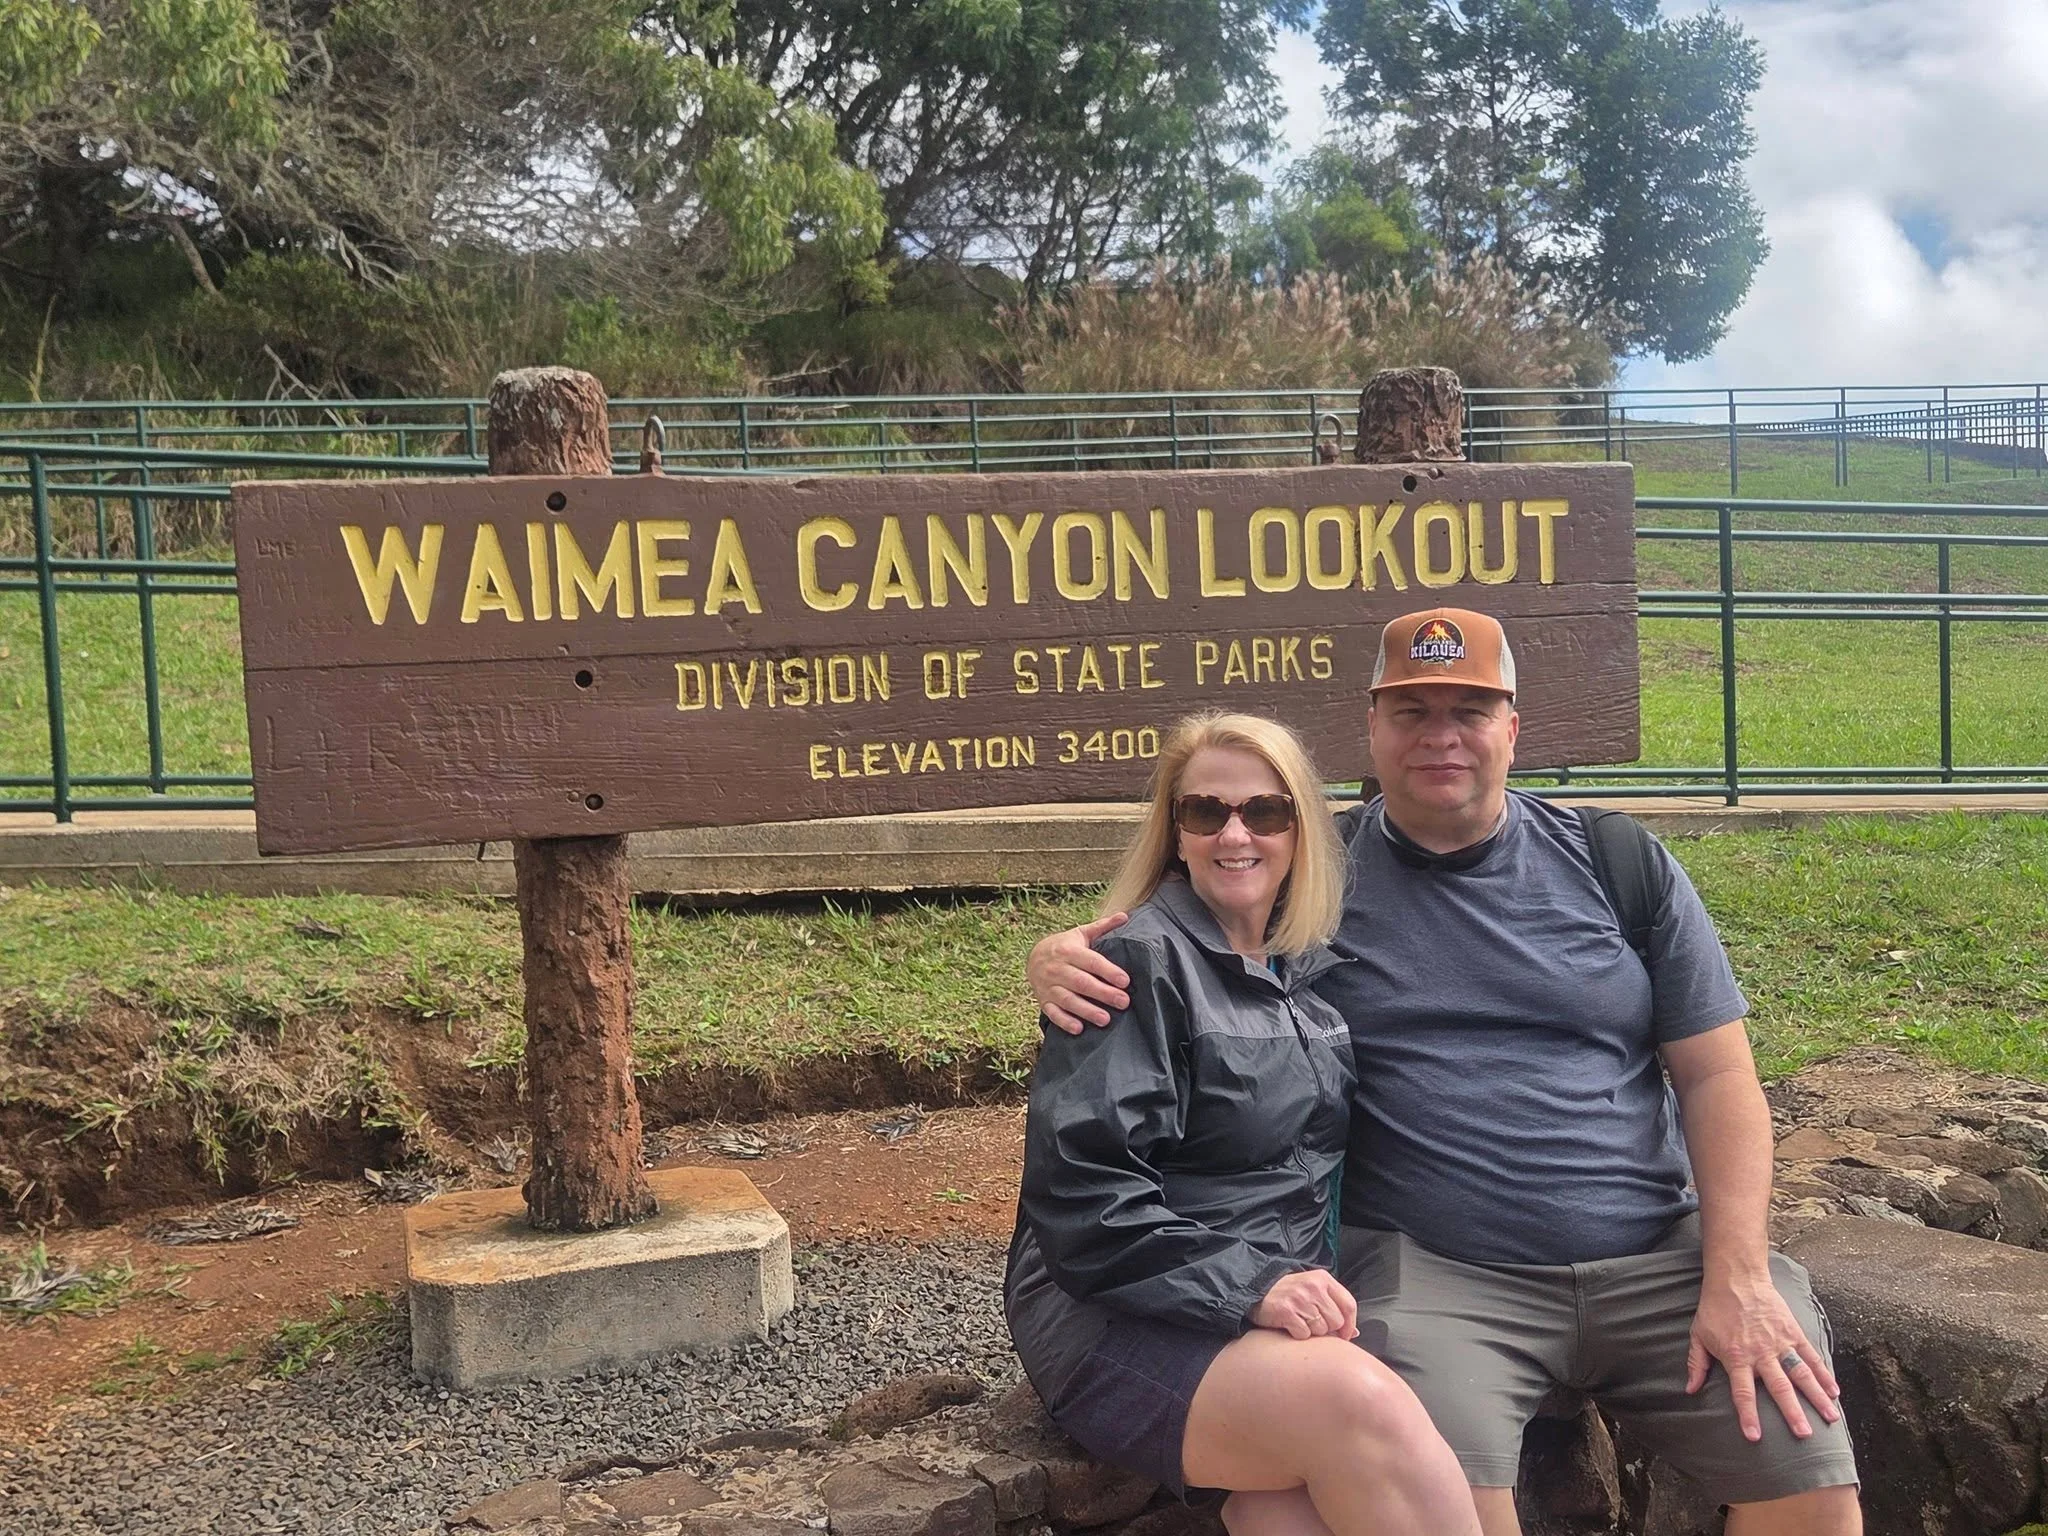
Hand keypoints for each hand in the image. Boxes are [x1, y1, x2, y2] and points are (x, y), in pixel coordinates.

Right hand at [1027, 913, 1131, 1033]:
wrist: (1033, 957)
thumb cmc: (1064, 946)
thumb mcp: (1080, 933)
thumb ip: (1103, 926)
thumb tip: (1125, 915)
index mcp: (1068, 950)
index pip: (1091, 962)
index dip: (1108, 971)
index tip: (1125, 981)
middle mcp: (1057, 968)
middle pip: (1081, 982)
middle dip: (1103, 993)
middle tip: (1124, 1002)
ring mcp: (1049, 986)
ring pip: (1068, 999)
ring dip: (1086, 1010)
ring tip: (1105, 1019)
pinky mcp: (1044, 1001)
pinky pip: (1053, 1013)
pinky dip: (1064, 1021)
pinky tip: (1079, 1029)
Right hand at [1251, 1269, 1358, 1341]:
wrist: (1257, 1290)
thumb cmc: (1290, 1293)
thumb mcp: (1313, 1290)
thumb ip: (1334, 1306)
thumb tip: (1353, 1333)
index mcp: (1323, 1279)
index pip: (1349, 1305)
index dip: (1350, 1324)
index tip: (1345, 1334)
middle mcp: (1313, 1286)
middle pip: (1336, 1321)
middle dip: (1328, 1329)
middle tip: (1314, 1324)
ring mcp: (1299, 1298)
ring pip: (1321, 1330)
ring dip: (1312, 1332)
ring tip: (1300, 1322)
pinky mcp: (1286, 1311)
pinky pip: (1304, 1334)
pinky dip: (1298, 1335)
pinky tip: (1290, 1325)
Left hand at [1686, 1274, 1841, 1441]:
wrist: (1737, 1278)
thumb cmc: (1715, 1308)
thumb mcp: (1698, 1335)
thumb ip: (1697, 1364)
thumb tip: (1689, 1390)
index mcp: (1736, 1356)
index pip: (1743, 1392)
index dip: (1748, 1415)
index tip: (1755, 1437)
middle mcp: (1760, 1352)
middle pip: (1779, 1387)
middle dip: (1792, 1413)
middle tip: (1804, 1435)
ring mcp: (1780, 1342)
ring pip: (1801, 1373)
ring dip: (1816, 1396)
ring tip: (1831, 1417)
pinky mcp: (1793, 1331)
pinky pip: (1811, 1355)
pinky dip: (1824, 1374)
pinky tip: (1834, 1391)